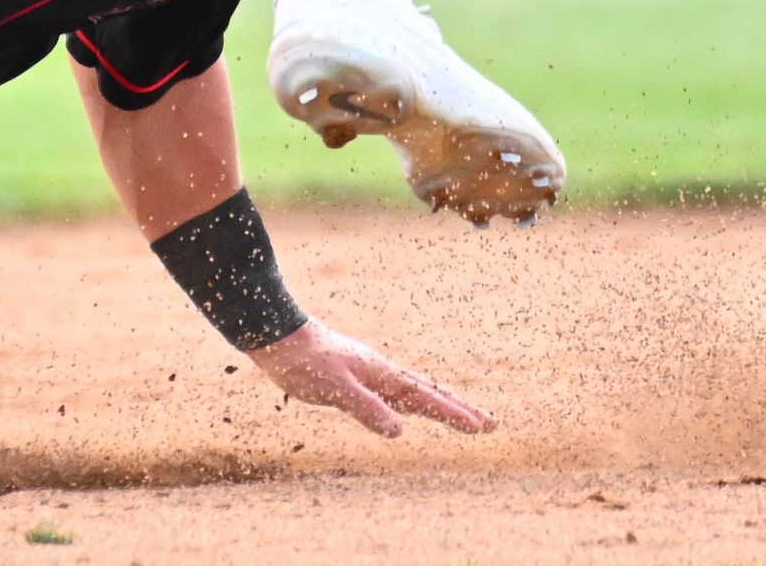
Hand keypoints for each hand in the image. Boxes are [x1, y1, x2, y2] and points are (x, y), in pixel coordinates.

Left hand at [249, 318, 492, 438]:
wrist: (275, 334)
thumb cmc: (302, 361)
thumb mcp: (334, 388)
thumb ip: (366, 409)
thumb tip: (400, 431)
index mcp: (381, 374)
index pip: (426, 398)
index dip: (454, 414)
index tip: (482, 426)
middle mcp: (380, 372)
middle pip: (427, 393)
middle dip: (458, 409)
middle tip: (490, 423)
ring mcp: (368, 373)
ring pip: (412, 393)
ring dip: (437, 406)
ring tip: (460, 418)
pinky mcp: (353, 377)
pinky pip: (392, 394)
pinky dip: (410, 405)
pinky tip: (407, 412)